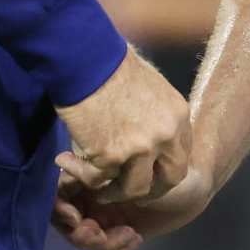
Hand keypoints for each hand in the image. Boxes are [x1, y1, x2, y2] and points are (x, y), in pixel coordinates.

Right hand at [52, 164, 214, 249]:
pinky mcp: (119, 234)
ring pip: (87, 240)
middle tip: (99, 232)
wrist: (193, 183)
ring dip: (102, 242)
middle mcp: (92, 198)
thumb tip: (61, 162)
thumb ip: (97, 165)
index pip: (60, 195)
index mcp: (89, 176)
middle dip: (81, 232)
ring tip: (128, 234)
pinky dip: (117, 248)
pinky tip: (136, 236)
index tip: (73, 215)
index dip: (60, 208)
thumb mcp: (131, 161)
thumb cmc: (163, 159)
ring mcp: (105, 217)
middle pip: (69, 224)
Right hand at [54, 46, 191, 203]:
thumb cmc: (112, 63)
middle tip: (128, 189)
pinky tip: (67, 162)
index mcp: (178, 115)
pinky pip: (98, 180)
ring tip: (96, 183)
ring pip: (134, 189)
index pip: (182, 156)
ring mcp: (141, 148)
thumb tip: (146, 132)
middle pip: (169, 180)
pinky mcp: (111, 156)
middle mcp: (166, 135)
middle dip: (149, 190)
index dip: (163, 167)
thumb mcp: (150, 86)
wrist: (86, 59)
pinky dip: (80, 174)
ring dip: (113, 190)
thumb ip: (156, 114)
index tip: (147, 171)